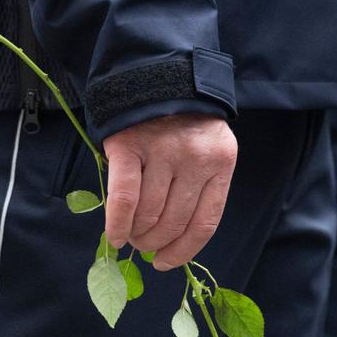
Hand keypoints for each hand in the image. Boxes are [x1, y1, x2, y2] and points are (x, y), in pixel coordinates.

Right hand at [103, 114, 237, 270]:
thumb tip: (172, 240)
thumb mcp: (207, 149)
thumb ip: (198, 186)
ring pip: (149, 213)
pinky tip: (115, 237)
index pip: (205, 222)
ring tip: (131, 238)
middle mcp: (195, 158)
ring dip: (137, 235)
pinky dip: (117, 223)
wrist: (156, 73)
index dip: (184, 250)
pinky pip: (124, 196)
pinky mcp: (130, 145)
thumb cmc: (183, 121)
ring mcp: (163, 151)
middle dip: (156, 242)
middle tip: (144, 247)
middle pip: (175, 221)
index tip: (166, 263)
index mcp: (221, 162)